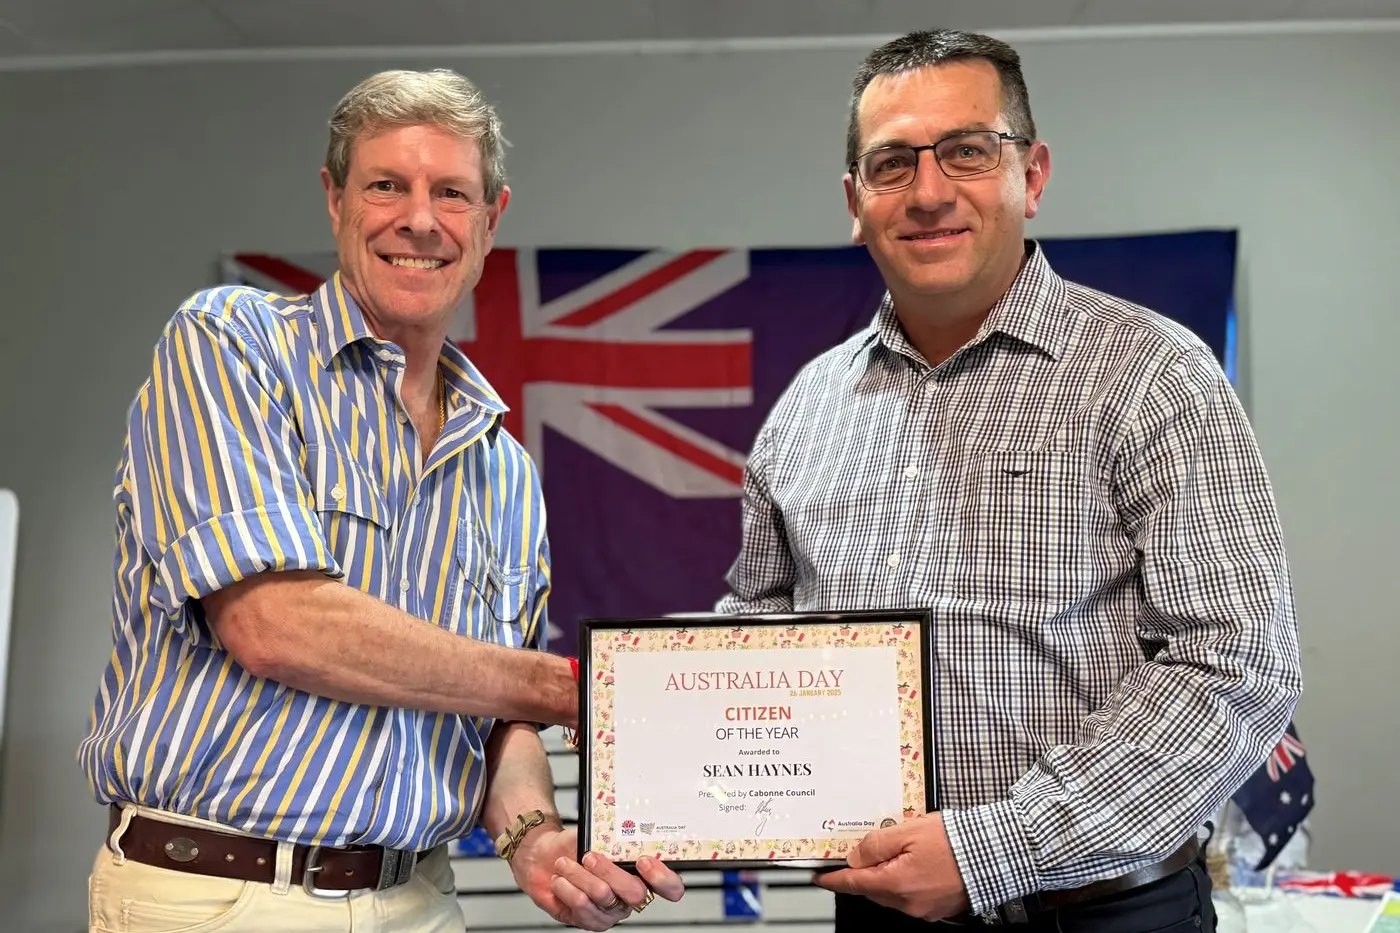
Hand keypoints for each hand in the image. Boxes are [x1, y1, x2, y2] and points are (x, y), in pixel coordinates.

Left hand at [509, 825, 684, 929]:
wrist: (544, 856)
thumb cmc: (575, 846)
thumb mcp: (598, 836)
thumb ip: (615, 838)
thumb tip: (624, 831)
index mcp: (641, 875)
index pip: (670, 887)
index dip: (663, 878)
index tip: (643, 861)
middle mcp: (630, 897)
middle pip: (635, 893)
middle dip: (609, 872)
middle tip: (590, 856)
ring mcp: (610, 912)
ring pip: (603, 897)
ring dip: (579, 876)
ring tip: (564, 864)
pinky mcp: (588, 921)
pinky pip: (582, 908)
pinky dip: (567, 889)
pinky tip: (560, 879)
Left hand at [813, 812, 970, 921]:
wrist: (995, 853)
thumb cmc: (956, 840)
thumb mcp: (908, 831)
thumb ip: (876, 844)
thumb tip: (856, 856)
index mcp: (896, 884)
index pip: (854, 883)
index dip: (834, 879)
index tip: (820, 877)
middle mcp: (909, 903)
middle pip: (873, 889)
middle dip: (864, 873)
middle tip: (859, 854)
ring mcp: (925, 909)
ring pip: (892, 894)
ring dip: (886, 876)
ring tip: (895, 852)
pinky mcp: (939, 908)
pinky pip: (911, 896)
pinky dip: (905, 882)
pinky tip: (913, 864)